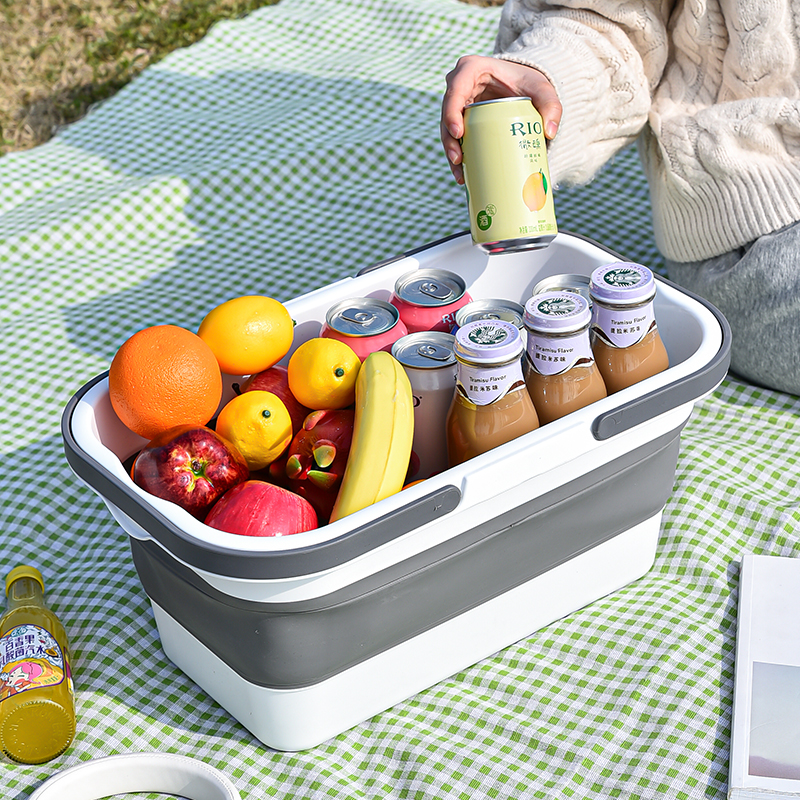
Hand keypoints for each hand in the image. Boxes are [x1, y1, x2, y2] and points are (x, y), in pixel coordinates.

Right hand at [441, 55, 561, 183]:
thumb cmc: (529, 82)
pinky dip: (457, 155)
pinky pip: (454, 137)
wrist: (524, 86)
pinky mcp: (460, 119)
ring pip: (447, 128)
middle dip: (449, 139)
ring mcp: (458, 103)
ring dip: (450, 152)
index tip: (459, 133)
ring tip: (461, 174)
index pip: (455, 90)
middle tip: (459, 160)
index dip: (451, 112)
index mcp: (472, 69)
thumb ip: (552, 106)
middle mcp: (459, 84)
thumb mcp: (543, 89)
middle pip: (447, 113)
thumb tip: (549, 133)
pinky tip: (462, 175)